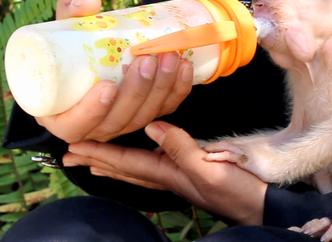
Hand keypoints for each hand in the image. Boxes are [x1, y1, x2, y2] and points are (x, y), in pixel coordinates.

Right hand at [35, 0, 193, 142]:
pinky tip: (185, 68)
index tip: (107, 86)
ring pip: (144, 116)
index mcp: (62, 116)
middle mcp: (94, 127)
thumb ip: (70, 10)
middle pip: (118, 121)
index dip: (92, 112)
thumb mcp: (63, 28)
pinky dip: (178, 90)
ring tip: (169, 57)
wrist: (94, 54)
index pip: (75, 126)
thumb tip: (89, 2)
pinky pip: (166, 108)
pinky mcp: (147, 114)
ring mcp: (123, 123)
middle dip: (138, 92)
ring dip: (161, 88)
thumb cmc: (69, 48)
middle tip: (147, 61)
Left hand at [62, 121, 266, 225]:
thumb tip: (151, 126)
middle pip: (124, 168)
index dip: (99, 153)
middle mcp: (167, 176)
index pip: (125, 162)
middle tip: (70, 155)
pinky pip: (153, 163)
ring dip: (112, 162)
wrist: (261, 204)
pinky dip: (136, 159)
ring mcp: (178, 176)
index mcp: (167, 174)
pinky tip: (139, 154)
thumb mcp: (210, 169)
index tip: (72, 147)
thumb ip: (181, 148)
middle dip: (97, 160)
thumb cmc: (238, 190)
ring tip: (93, 158)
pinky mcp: (190, 171)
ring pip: (135, 168)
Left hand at [289, 217, 331, 241]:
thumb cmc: (311, 241)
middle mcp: (327, 229)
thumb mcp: (305, 239)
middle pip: (325, 221)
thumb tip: (291, 229)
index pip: (315, 222)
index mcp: (318, 228)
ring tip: (323, 241)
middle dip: (318, 226)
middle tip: (309, 235)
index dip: (310, 226)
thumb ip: (299, 234)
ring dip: (330, 232)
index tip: (304, 233)